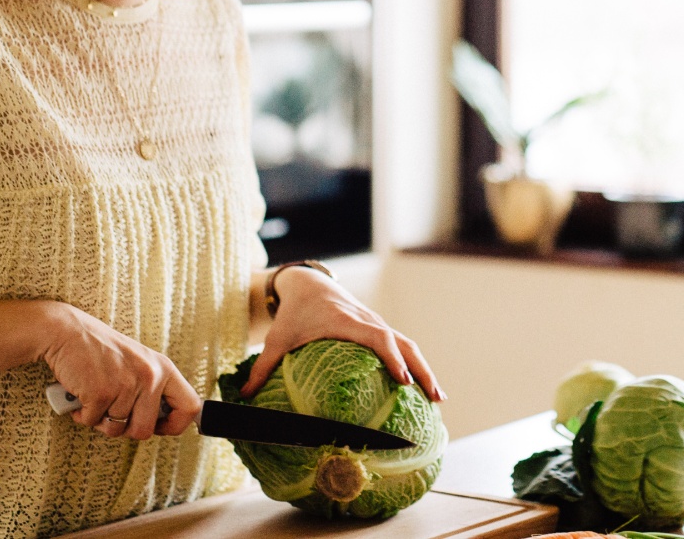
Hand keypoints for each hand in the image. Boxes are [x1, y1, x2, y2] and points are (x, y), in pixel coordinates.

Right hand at [40, 302, 200, 440]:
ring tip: (94, 397)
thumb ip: (152, 387)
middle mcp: (150, 376)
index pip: (190, 407)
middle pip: (145, 430)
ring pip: (116, 430)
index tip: (158, 427)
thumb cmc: (100, 349)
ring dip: (100, 420)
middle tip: (111, 412)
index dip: (175, 425)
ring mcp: (126, 385)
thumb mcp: (138, 362)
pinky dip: (83, 414)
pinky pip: (92, 422)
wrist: (66, 331)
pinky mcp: (100, 393)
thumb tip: (160, 423)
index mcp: (163, 368)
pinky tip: (81, 395)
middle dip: (125, 428)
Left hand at [241, 267, 446, 402]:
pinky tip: (421, 389)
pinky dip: (415, 364)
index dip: (392, 357)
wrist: (307, 284)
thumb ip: (262, 367)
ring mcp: (376, 323)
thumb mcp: (277, 339)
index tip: (403, 379)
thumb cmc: (292, 313)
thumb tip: (245, 399)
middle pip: (404, 343)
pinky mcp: (378, 328)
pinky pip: (402, 346)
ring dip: (425, 369)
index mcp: (347, 321)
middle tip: (435, 397)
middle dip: (422, 369)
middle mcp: (368, 321)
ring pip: (409, 345)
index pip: (378, 337)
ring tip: (438, 398)